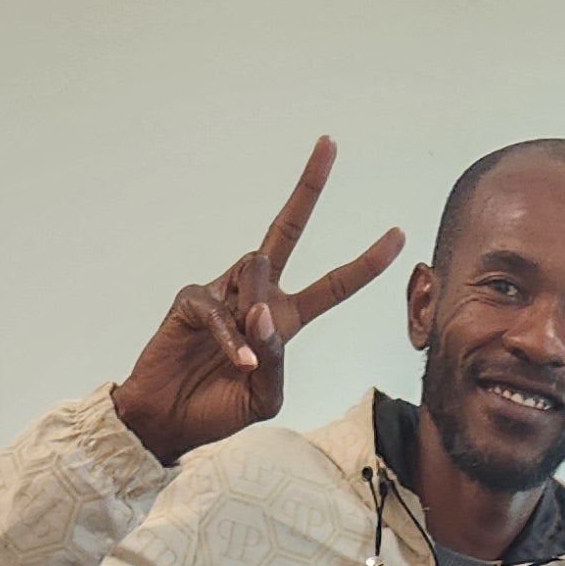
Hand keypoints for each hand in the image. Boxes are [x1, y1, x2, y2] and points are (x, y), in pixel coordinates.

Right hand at [110, 136, 404, 465]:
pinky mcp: (193, 299)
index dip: (365, 263)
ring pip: (257, 270)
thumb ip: (275, 359)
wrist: (166, 423)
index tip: (399, 235)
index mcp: (284, 320)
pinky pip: (222, 308)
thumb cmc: (216, 411)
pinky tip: (236, 359)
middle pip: (286, 230)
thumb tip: (261, 313)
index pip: (333, 286)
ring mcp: (223, 292)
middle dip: (309, 187)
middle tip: (330, 142)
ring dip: (258, 314)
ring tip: (243, 355)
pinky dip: (232, 337)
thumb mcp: (264, 397)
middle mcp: (256, 297)